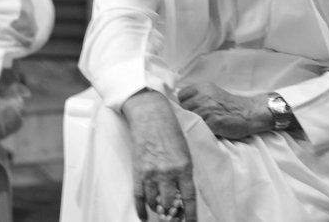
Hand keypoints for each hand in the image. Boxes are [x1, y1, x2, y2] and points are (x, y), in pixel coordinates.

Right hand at [123, 90, 197, 221]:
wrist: (151, 117)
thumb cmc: (171, 132)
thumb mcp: (185, 151)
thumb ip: (185, 172)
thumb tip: (183, 193)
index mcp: (184, 167)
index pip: (189, 198)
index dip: (190, 214)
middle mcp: (168, 173)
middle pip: (170, 204)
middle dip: (173, 214)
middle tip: (174, 216)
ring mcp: (151, 173)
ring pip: (154, 203)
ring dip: (158, 210)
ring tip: (162, 213)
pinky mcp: (138, 172)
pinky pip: (139, 197)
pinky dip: (141, 209)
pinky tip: (144, 216)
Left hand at [177, 82, 270, 139]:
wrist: (250, 113)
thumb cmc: (231, 106)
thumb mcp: (213, 94)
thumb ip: (198, 96)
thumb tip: (178, 105)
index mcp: (203, 88)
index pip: (180, 96)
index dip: (183, 104)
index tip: (189, 110)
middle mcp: (203, 96)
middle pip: (182, 108)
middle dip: (186, 115)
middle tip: (196, 120)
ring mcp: (207, 109)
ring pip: (188, 119)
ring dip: (192, 124)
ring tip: (201, 126)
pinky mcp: (212, 122)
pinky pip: (198, 128)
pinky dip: (200, 131)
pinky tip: (206, 131)